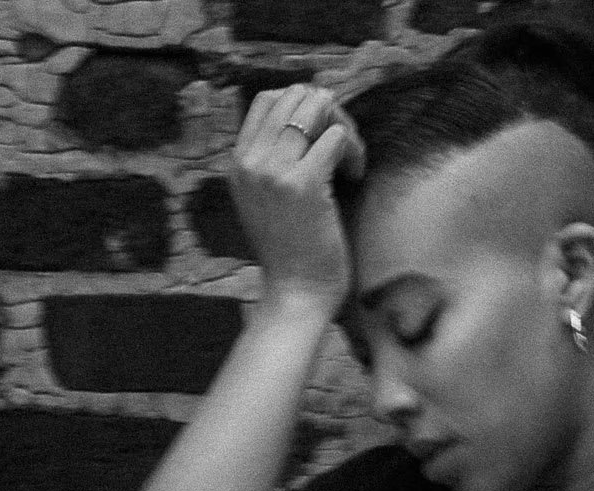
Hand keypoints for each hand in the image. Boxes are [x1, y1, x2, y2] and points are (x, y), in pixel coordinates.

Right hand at [226, 82, 366, 313]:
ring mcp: (274, 170)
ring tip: (349, 159)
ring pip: (317, 107)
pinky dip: (354, 151)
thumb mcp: (267, 197)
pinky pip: (337, 136)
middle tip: (343, 145)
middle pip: (295, 95)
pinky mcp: (303, 184)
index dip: (304, 105)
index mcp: (238, 161)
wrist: (294, 293)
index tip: (323, 135)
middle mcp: (250, 161)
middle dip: (328, 111)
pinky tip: (354, 176)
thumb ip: (275, 158)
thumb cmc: (291, 249)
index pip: (267, 98)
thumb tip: (313, 109)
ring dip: (344, 126)